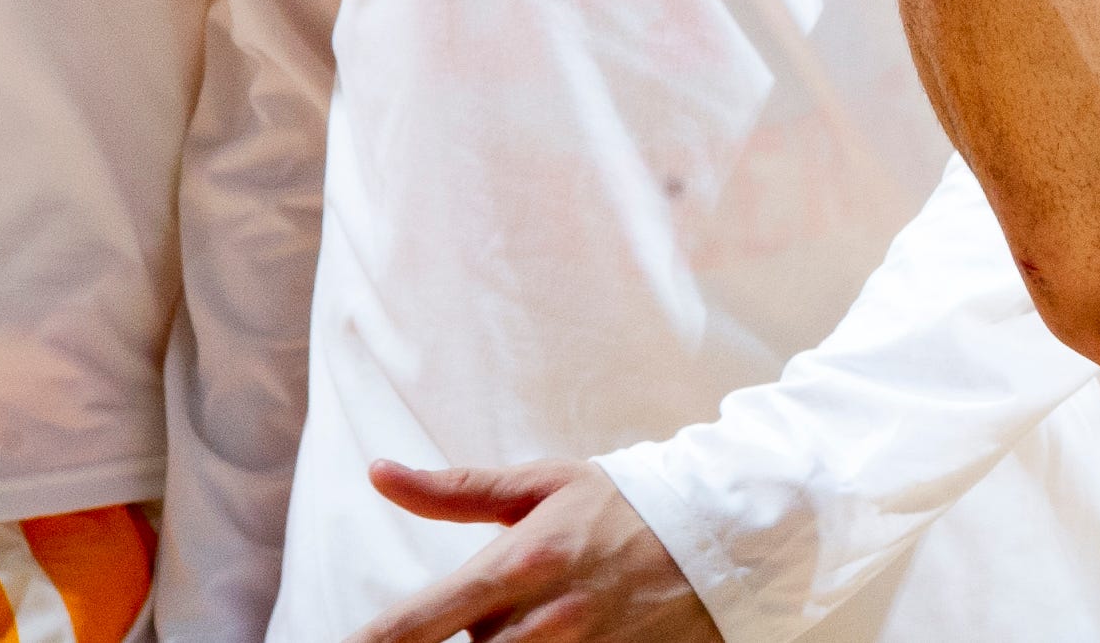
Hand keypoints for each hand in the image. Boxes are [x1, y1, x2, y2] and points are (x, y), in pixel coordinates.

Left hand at [344, 460, 721, 642]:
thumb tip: (378, 473)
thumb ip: (454, 491)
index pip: (417, 622)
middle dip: (457, 639)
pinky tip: (553, 634)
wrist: (721, 533)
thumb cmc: (620, 504)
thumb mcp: (541, 486)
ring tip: (524, 618)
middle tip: (493, 602)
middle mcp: (542, 620)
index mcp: (518, 565)